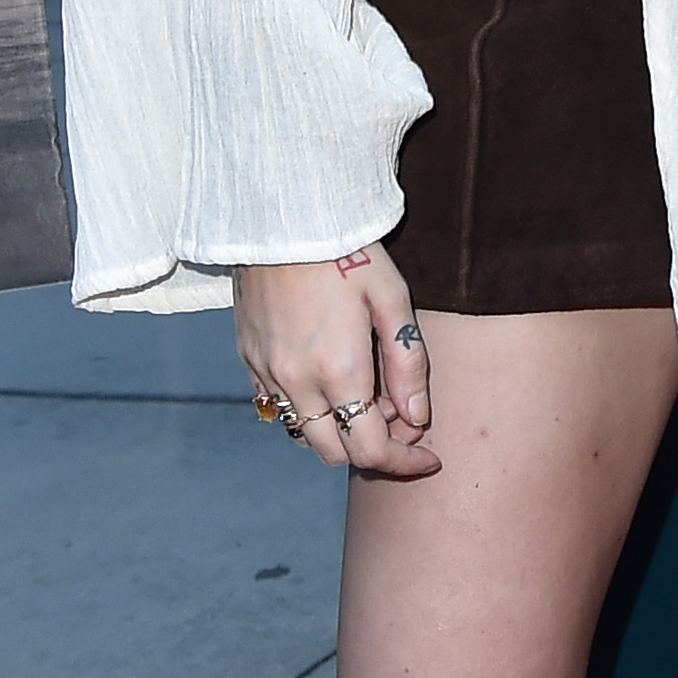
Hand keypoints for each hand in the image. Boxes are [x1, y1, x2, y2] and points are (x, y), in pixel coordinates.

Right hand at [234, 248, 437, 476]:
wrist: (281, 216)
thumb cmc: (346, 250)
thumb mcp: (392, 299)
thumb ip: (407, 364)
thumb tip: (418, 417)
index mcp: (338, 371)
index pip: (371, 449)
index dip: (404, 462)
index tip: (429, 457)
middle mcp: (296, 381)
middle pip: (334, 452)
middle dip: (372, 450)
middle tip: (398, 417)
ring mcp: (266, 371)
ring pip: (303, 433)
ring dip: (337, 431)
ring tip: (365, 394)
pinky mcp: (248, 357)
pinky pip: (276, 406)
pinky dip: (307, 409)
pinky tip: (329, 379)